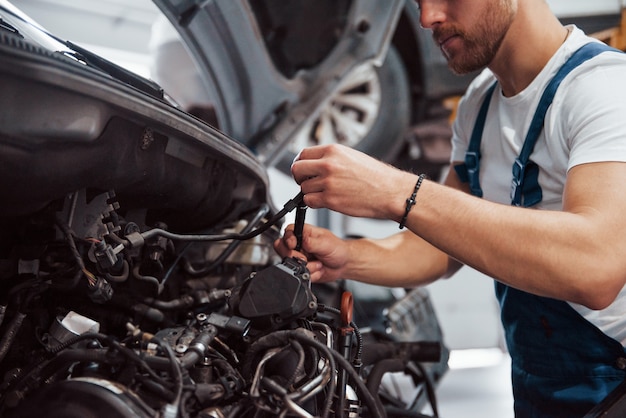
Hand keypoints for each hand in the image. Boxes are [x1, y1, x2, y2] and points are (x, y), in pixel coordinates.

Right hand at [274, 223, 348, 282]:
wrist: (344, 265)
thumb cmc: (337, 249)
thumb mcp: (326, 243)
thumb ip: (311, 242)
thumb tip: (301, 240)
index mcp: (304, 233)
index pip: (287, 232)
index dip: (288, 239)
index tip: (293, 245)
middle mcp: (299, 245)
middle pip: (282, 248)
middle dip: (296, 257)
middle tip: (307, 258)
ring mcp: (299, 258)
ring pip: (290, 264)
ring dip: (307, 267)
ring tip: (318, 263)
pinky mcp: (301, 269)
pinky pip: (298, 274)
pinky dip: (310, 274)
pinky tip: (318, 270)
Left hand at [291, 144, 412, 220]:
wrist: (391, 192)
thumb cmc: (377, 177)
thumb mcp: (352, 156)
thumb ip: (332, 158)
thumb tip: (316, 163)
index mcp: (334, 151)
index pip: (303, 154)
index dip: (301, 164)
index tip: (303, 171)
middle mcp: (328, 164)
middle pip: (297, 169)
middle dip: (300, 178)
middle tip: (308, 183)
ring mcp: (328, 182)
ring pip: (303, 188)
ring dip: (310, 193)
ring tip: (326, 193)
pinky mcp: (330, 199)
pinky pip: (309, 202)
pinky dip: (314, 203)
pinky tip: (326, 201)